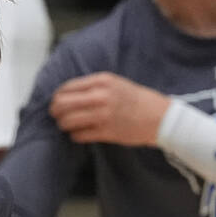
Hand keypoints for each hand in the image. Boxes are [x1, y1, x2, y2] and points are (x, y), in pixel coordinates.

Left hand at [49, 72, 170, 145]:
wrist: (160, 117)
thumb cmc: (136, 100)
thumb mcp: (115, 83)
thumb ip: (92, 86)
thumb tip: (65, 94)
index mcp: (102, 81)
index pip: (67, 87)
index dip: (57, 96)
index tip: (56, 102)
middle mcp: (101, 96)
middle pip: (62, 104)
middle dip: (55, 111)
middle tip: (56, 115)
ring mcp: (103, 115)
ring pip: (67, 121)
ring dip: (63, 124)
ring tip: (67, 125)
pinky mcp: (106, 132)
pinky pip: (78, 135)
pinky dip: (75, 135)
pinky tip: (79, 133)